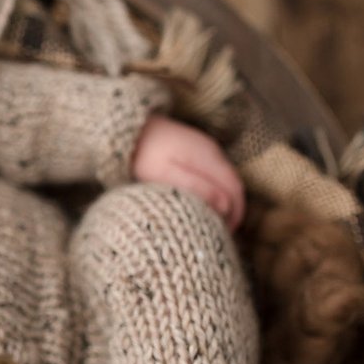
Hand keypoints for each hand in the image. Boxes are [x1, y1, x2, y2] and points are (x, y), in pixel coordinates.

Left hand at [131, 114, 244, 231]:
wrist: (127, 131)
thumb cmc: (143, 155)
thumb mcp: (165, 174)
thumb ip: (195, 187)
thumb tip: (226, 205)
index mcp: (208, 158)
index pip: (235, 188)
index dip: (236, 213)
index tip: (227, 232)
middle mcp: (212, 151)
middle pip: (234, 184)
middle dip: (233, 209)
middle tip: (223, 231)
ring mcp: (205, 148)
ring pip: (225, 179)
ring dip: (226, 200)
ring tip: (214, 221)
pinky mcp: (196, 149)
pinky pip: (214, 173)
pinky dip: (216, 190)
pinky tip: (204, 202)